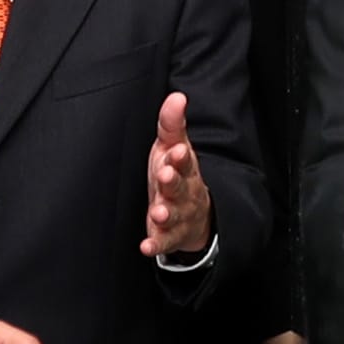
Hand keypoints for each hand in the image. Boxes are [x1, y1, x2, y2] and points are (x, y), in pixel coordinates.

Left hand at [139, 90, 214, 260]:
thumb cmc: (178, 174)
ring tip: (159, 213)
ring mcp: (179, 215)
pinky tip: (146, 247)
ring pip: (175, 215)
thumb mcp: (174, 148)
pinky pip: (165, 242)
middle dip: (173, 182)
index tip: (175, 150)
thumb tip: (177, 96)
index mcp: (186, 169)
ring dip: (167, 214)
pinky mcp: (171, 236)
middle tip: (165, 175)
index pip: (185, 160)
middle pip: (181, 187)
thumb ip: (172, 124)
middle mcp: (186, 192)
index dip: (180, 156)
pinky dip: (157, 245)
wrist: (196, 214)